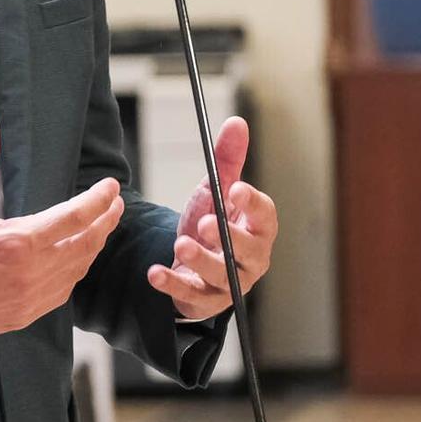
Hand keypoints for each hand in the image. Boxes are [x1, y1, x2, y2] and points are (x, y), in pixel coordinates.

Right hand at [0, 114, 124, 352]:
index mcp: (18, 242)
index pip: (76, 217)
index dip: (98, 200)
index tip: (111, 187)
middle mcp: (31, 274)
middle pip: (86, 245)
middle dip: (105, 222)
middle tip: (115, 205)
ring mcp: (28, 299)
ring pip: (76, 272)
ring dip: (91, 248)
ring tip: (98, 230)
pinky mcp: (21, 316)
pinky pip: (60, 294)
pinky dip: (72, 274)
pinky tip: (71, 263)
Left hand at [147, 116, 278, 320]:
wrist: (190, 262)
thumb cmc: (211, 224)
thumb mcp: (215, 191)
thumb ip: (227, 160)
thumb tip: (237, 122)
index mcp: (258, 230)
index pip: (266, 217)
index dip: (252, 204)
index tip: (235, 189)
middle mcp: (250, 259)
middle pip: (249, 251)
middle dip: (229, 238)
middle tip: (206, 223)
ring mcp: (229, 283)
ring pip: (222, 276)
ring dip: (202, 260)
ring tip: (181, 244)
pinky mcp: (204, 299)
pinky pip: (191, 294)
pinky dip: (172, 284)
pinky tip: (154, 273)